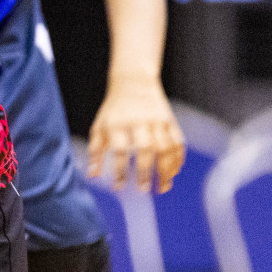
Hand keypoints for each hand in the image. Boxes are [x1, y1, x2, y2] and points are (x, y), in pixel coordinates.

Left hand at [86, 74, 185, 192]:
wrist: (133, 82)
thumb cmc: (113, 110)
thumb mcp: (99, 126)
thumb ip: (96, 151)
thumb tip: (93, 176)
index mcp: (118, 124)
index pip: (119, 150)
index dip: (119, 170)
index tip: (119, 187)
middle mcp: (139, 122)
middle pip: (146, 149)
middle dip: (145, 171)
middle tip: (145, 189)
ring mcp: (157, 120)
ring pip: (166, 148)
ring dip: (166, 169)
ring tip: (163, 187)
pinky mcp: (170, 120)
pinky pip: (178, 142)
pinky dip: (178, 160)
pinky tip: (174, 172)